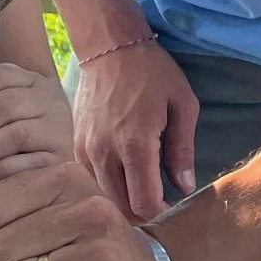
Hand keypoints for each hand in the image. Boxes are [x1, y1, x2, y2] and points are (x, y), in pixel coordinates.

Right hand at [73, 39, 198, 221]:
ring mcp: (84, 151)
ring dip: (123, 201)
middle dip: (142, 212)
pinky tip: (123, 175)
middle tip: (159, 200)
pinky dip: (107, 185)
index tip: (171, 204)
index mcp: (134, 145)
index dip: (160, 212)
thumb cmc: (152, 73)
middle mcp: (104, 153)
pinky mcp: (75, 146)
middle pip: (120, 208)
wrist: (109, 47)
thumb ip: (182, 150)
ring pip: (103, 197)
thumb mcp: (183, 105)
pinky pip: (90, 180)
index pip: (142, 203)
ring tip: (142, 189)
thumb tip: (185, 186)